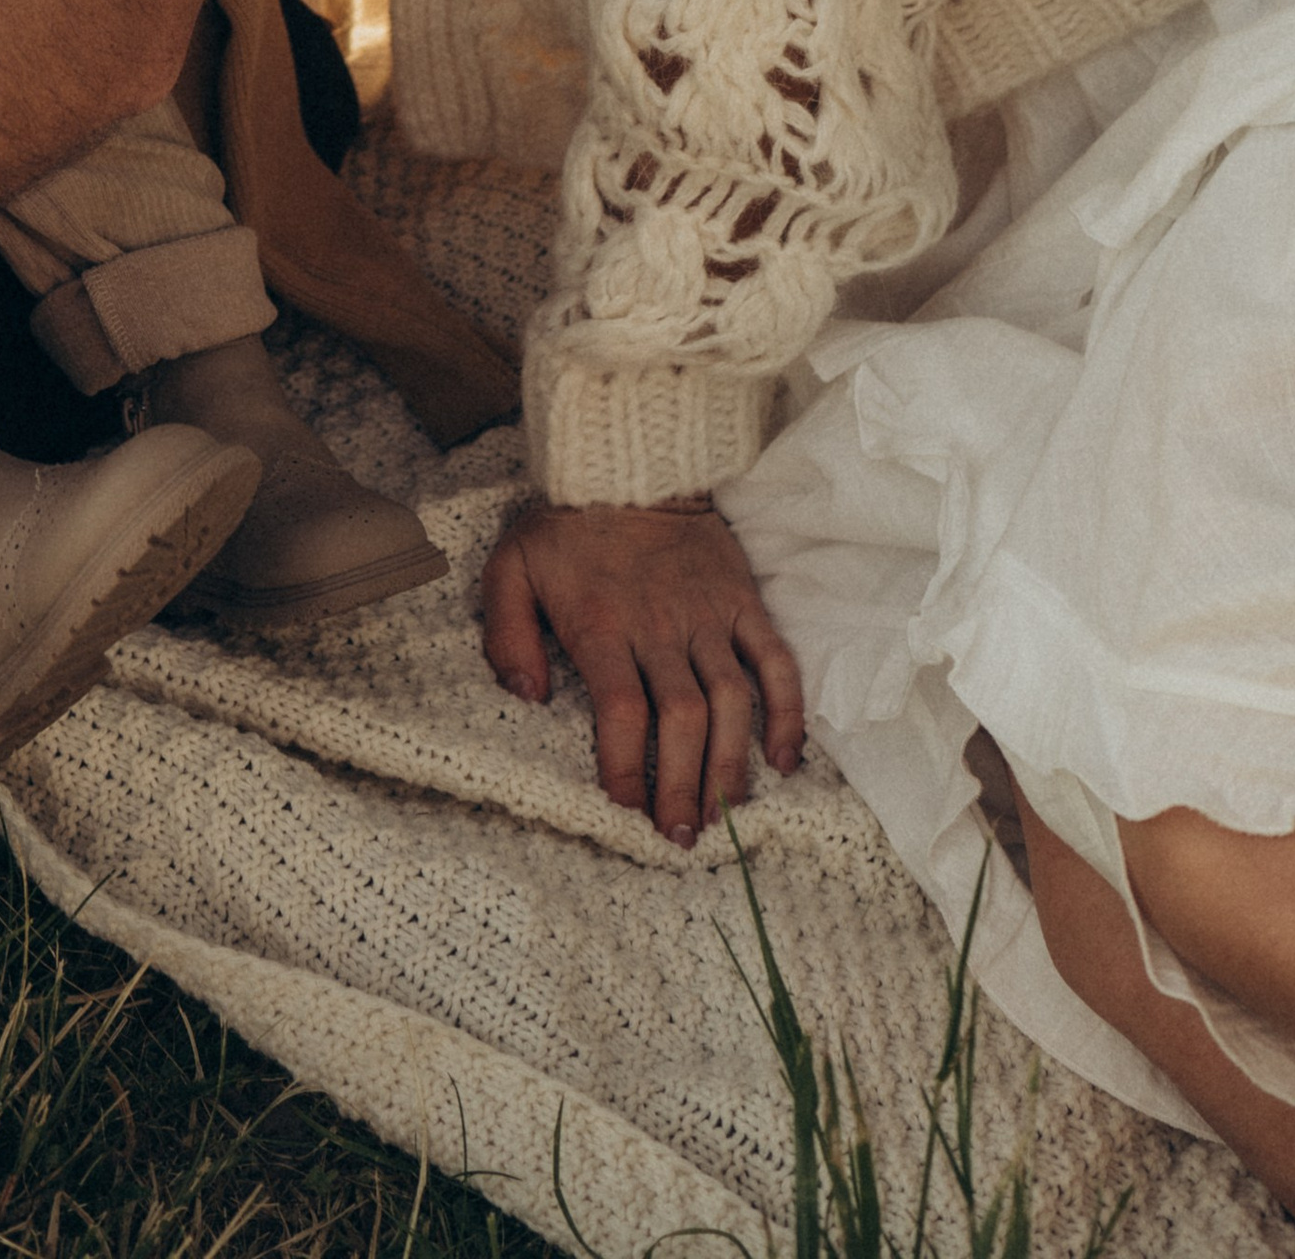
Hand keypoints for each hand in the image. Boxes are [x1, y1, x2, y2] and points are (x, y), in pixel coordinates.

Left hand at [481, 497, 805, 846]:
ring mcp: (708, 614)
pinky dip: (787, 712)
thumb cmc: (566, 522)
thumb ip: (506, 634)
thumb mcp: (511, 567)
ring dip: (731, 764)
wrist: (630, 458)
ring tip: (725, 816)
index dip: (627, 766)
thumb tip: (526, 698)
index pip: (621, 710)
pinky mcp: (742, 600)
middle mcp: (660, 626)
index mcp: (602, 624)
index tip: (626, 807)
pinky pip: (775, 662)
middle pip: (682, 718)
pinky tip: (784, 759)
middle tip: (682, 838)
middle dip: (684, 786)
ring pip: (731, 701)